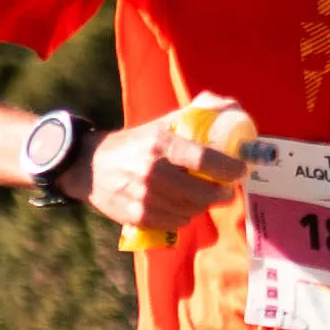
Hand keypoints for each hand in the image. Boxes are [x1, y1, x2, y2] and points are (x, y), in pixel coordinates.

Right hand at [92, 112, 245, 236]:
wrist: (89, 166)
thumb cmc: (134, 143)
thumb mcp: (162, 123)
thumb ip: (198, 113)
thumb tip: (232, 106)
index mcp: (161, 144)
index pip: (204, 159)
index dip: (229, 169)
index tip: (241, 171)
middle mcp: (152, 172)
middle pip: (202, 193)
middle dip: (221, 193)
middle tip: (226, 189)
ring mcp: (144, 198)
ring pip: (190, 210)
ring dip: (202, 205)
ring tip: (202, 196)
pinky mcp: (137, 217)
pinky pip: (174, 223)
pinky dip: (183, 216)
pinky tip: (182, 206)